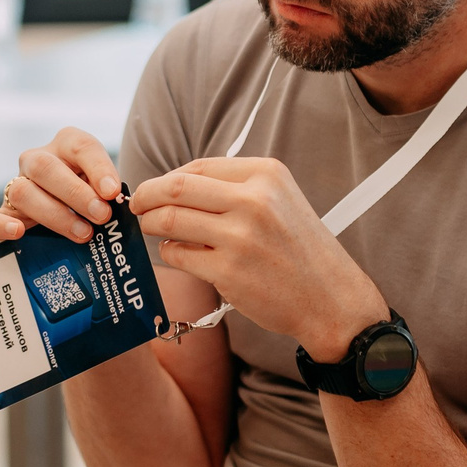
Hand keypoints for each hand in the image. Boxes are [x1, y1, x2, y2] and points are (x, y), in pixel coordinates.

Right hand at [0, 126, 125, 244]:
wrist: (72, 210)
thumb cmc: (93, 194)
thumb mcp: (104, 186)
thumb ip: (108, 192)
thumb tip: (115, 205)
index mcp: (66, 144)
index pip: (80, 146)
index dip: (98, 168)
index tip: (112, 193)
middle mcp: (38, 160)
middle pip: (47, 168)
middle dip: (76, 194)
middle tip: (101, 215)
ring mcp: (17, 185)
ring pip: (23, 192)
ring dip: (54, 215)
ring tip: (82, 233)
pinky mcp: (4, 212)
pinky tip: (18, 232)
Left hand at [128, 158, 387, 360]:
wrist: (331, 299)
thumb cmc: (299, 250)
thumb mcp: (279, 201)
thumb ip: (234, 188)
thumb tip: (173, 184)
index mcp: (266, 174)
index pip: (198, 166)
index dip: (167, 178)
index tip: (155, 190)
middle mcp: (254, 200)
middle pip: (175, 187)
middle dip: (146, 196)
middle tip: (135, 207)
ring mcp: (240, 236)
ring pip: (170, 220)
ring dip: (151, 224)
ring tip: (150, 229)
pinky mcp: (229, 271)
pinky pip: (179, 254)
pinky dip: (169, 252)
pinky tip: (177, 253)